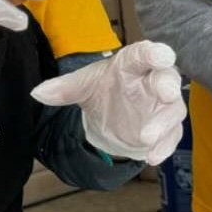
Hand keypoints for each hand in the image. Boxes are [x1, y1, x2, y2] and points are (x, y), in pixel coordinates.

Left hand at [31, 42, 185, 165]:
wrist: (114, 113)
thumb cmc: (105, 89)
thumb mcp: (83, 86)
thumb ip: (64, 88)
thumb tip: (38, 93)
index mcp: (134, 64)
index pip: (144, 55)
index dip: (155, 54)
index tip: (162, 55)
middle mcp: (155, 80)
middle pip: (168, 79)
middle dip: (168, 85)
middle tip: (166, 94)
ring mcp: (164, 105)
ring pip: (173, 110)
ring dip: (163, 123)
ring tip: (146, 137)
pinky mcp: (167, 127)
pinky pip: (172, 135)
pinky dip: (165, 146)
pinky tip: (152, 157)